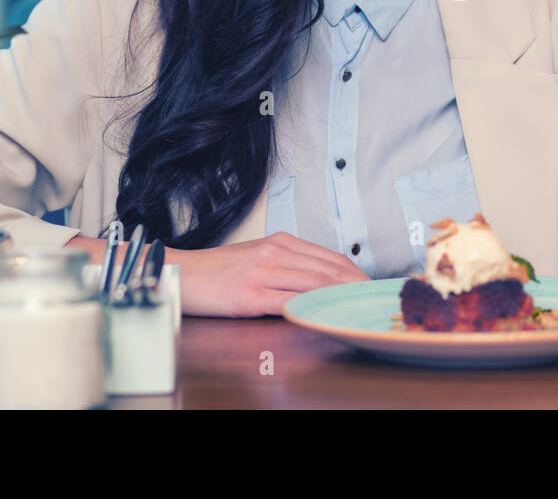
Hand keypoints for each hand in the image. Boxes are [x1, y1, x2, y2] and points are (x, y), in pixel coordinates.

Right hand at [170, 232, 370, 316]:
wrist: (181, 274)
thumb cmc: (217, 270)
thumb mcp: (257, 256)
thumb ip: (287, 263)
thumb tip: (319, 279)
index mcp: (281, 242)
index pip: (330, 257)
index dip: (356, 273)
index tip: (372, 286)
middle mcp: (275, 253)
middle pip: (328, 271)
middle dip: (357, 287)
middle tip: (376, 300)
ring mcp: (263, 273)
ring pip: (315, 284)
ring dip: (342, 298)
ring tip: (361, 309)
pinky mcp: (251, 295)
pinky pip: (289, 303)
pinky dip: (313, 309)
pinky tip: (327, 316)